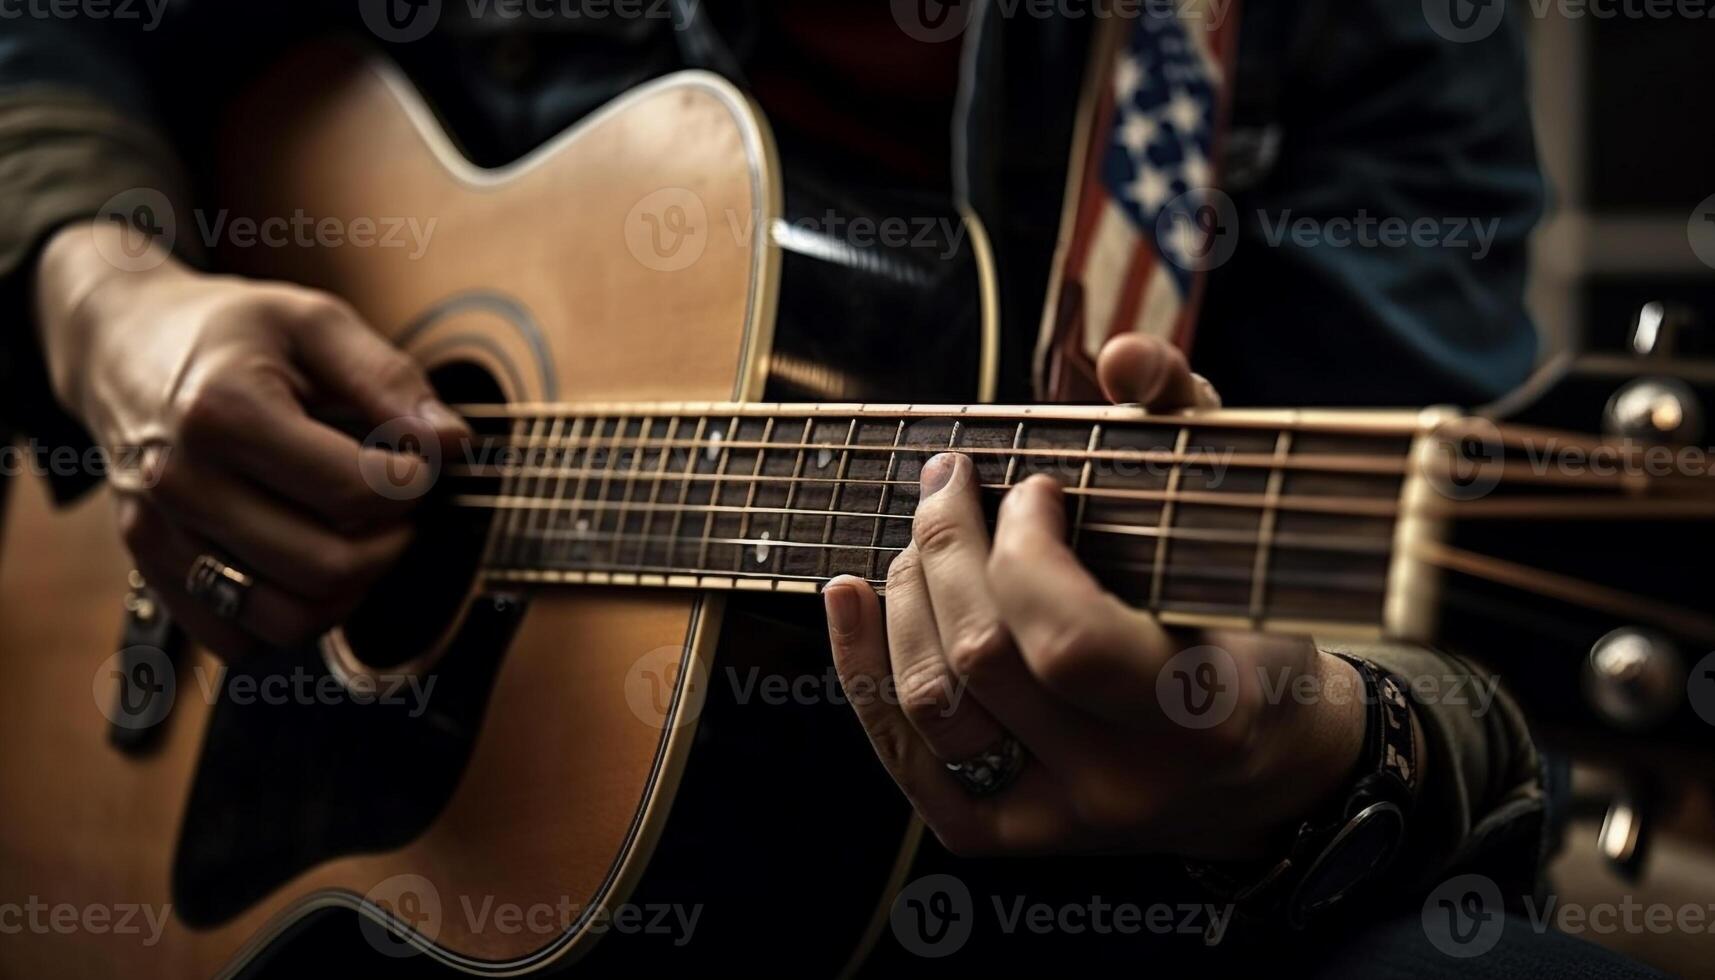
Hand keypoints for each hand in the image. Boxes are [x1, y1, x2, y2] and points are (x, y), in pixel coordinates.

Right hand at [33, 223, 468, 656]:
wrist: (125, 346)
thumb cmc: (232, 333)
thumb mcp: (317, 323)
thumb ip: (390, 381)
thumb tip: (452, 444)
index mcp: (222, 412)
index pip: (358, 494)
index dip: (414, 481)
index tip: (416, 455)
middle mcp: (179, 483)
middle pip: (329, 569)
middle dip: (391, 543)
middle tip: (396, 502)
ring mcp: (157, 534)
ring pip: (288, 621)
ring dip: (348, 590)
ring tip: (357, 534)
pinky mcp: (151, 570)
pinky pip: (240, 641)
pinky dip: (288, 616)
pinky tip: (304, 558)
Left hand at [824, 335, 1366, 859]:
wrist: (1263, 772)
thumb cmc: (1250, 626)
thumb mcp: (1241, 520)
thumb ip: (1187, 420)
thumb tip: (1116, 354)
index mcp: (1202, 710)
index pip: (1069, 639)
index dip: (1025, 549)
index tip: (1034, 487)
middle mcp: (1124, 782)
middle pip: (982, 659)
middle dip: (945, 547)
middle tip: (949, 484)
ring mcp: (1058, 818)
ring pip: (932, 703)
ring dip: (904, 598)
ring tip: (919, 540)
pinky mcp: (1005, 834)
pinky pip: (909, 756)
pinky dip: (864, 666)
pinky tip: (854, 595)